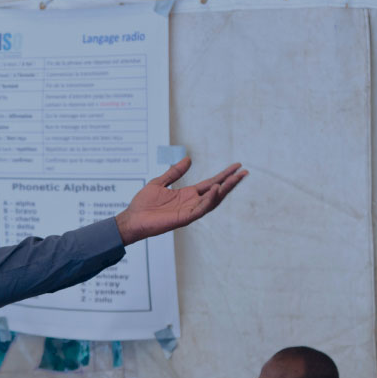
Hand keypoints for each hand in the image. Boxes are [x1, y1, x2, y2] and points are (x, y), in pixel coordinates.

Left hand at [114, 158, 246, 244]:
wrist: (132, 219)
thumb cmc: (143, 204)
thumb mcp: (160, 182)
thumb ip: (175, 172)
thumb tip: (188, 159)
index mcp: (188, 194)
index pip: (210, 183)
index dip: (224, 175)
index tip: (236, 166)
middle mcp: (191, 203)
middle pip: (216, 192)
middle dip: (230, 182)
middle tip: (244, 172)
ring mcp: (189, 211)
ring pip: (212, 201)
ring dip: (224, 190)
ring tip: (235, 179)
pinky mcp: (183, 218)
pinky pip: (200, 209)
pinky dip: (209, 200)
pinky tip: (216, 189)